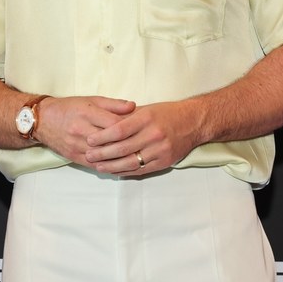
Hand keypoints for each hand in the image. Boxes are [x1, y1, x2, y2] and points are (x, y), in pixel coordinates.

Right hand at [33, 96, 134, 165]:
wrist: (43, 120)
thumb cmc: (69, 108)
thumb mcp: (91, 100)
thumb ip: (113, 104)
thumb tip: (134, 106)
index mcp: (87, 112)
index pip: (115, 124)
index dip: (131, 128)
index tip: (141, 130)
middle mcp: (81, 129)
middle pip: (111, 141)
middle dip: (128, 144)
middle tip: (143, 146)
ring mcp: (77, 145)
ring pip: (104, 155)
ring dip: (120, 158)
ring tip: (135, 157)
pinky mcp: (74, 156)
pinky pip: (95, 165)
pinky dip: (109, 166)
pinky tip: (120, 166)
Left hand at [83, 101, 200, 176]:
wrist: (193, 122)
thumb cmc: (166, 113)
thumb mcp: (145, 109)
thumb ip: (126, 117)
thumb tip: (102, 124)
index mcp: (146, 119)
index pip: (119, 130)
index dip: (102, 137)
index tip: (89, 140)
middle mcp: (153, 135)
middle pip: (123, 148)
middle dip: (103, 153)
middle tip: (89, 155)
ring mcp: (160, 150)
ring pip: (131, 162)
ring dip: (112, 166)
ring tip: (98, 166)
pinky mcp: (164, 161)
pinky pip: (141, 170)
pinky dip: (126, 171)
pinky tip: (115, 171)